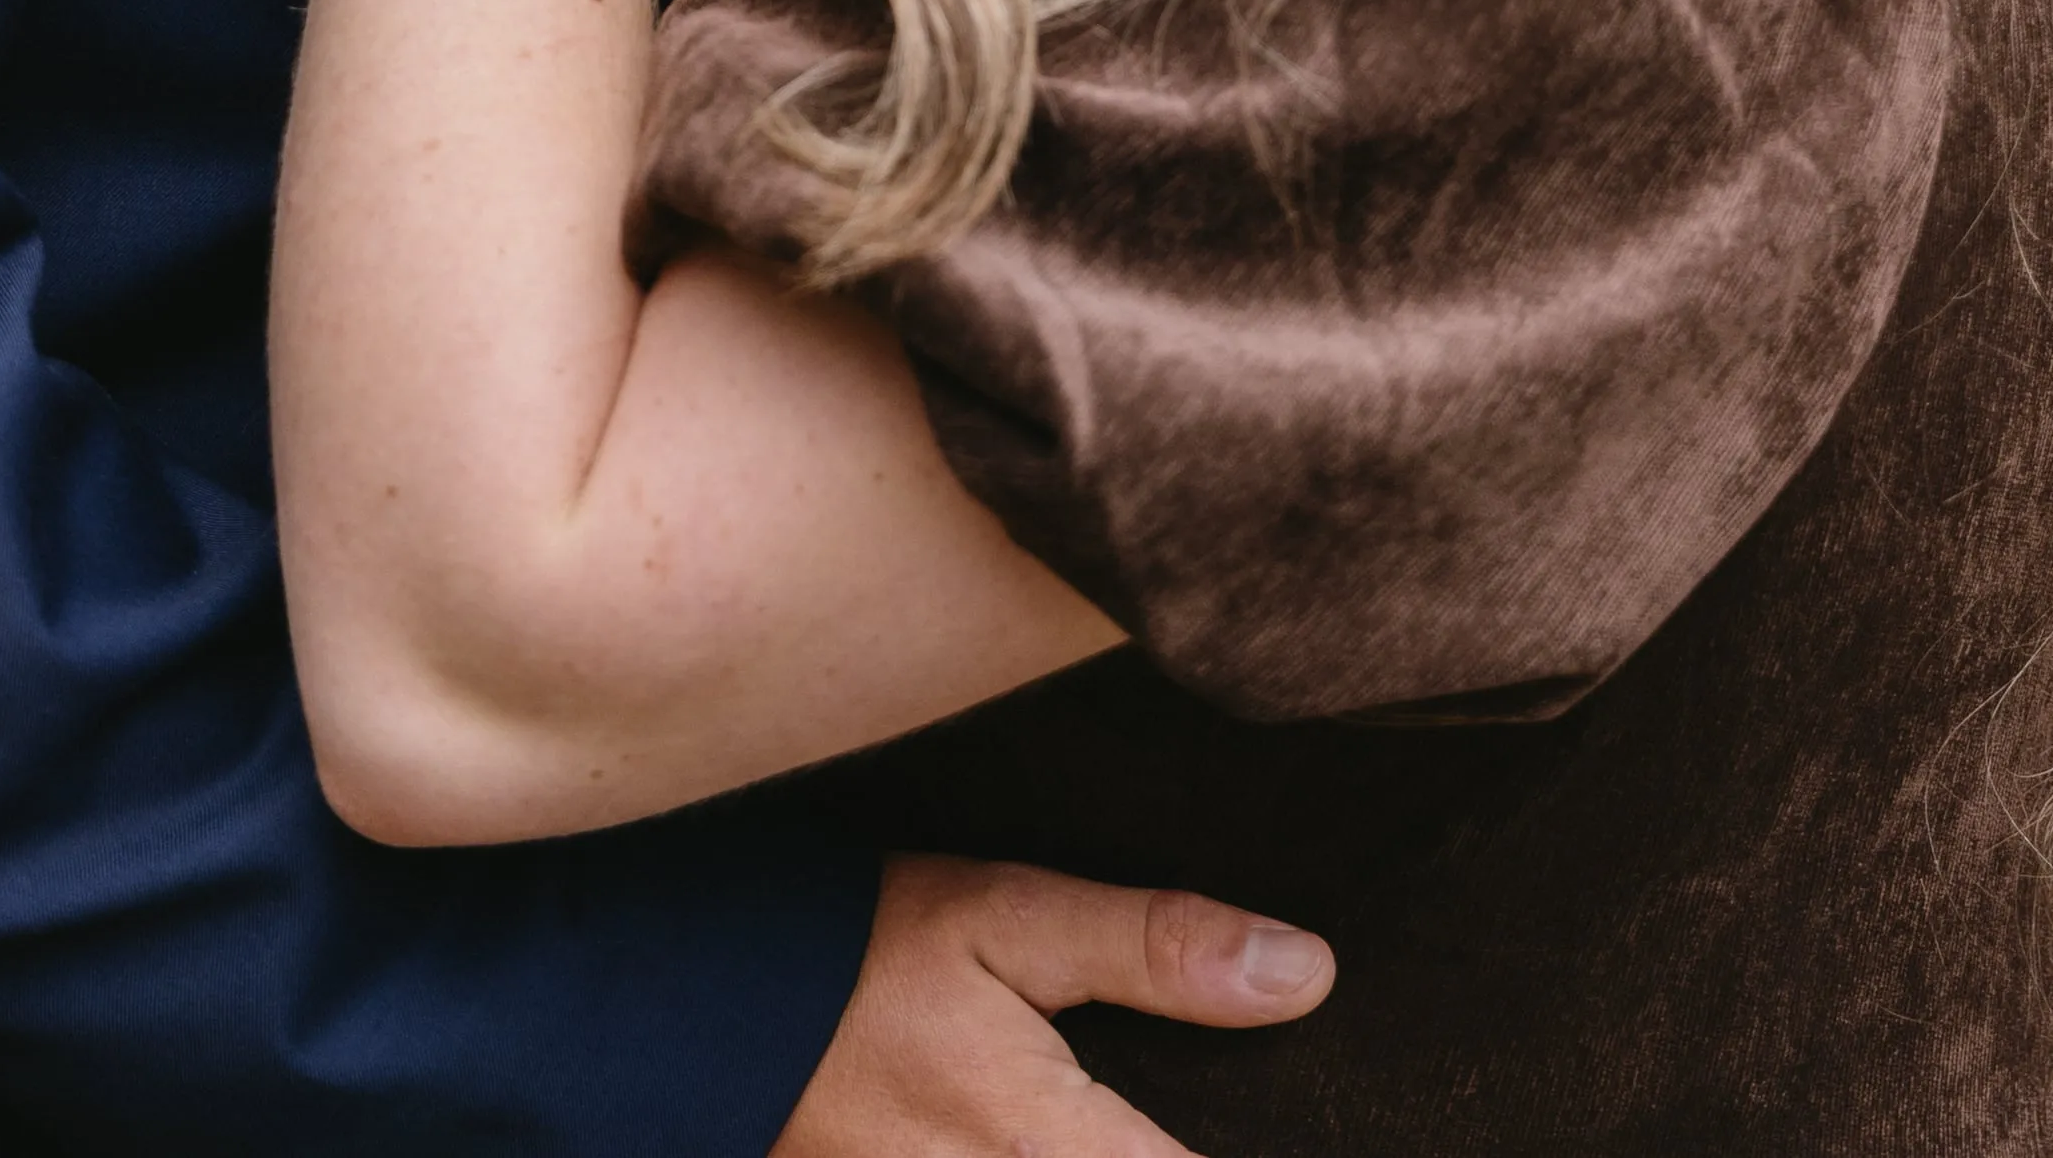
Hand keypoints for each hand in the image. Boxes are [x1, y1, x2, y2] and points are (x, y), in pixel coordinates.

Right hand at [775, 854, 1333, 1157]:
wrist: (703, 1015)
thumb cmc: (861, 955)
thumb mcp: (1009, 918)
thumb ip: (1155, 949)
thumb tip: (1303, 974)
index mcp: (1053, 1155)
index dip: (1286, 1157)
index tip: (1349, 1133)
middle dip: (1181, 1152)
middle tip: (1198, 1111)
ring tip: (1148, 1118)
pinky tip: (1080, 1132)